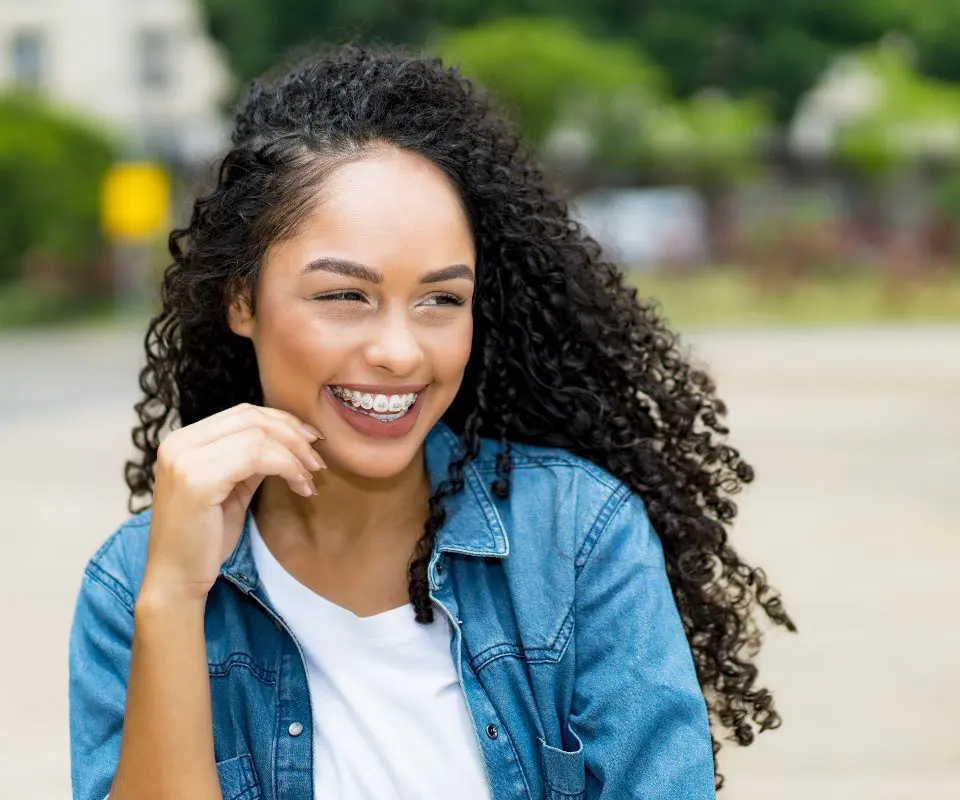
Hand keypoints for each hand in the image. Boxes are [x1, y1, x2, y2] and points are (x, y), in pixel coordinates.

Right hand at [140, 403, 323, 604]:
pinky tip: (299, 486)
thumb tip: (290, 440)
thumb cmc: (204, 539)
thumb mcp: (231, 488)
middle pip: (252, 418)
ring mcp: (184, 460)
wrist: (175, 579)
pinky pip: (255, 458)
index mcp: (184, 441)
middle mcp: (179, 443)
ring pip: (257, 437)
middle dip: (293, 435)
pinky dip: (287, 467)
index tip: (311, 441)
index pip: (243, 413)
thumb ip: (250, 460)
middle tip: (317, 460)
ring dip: (294, 455)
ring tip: (309, 478)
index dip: (283, 421)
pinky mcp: (196, 481)